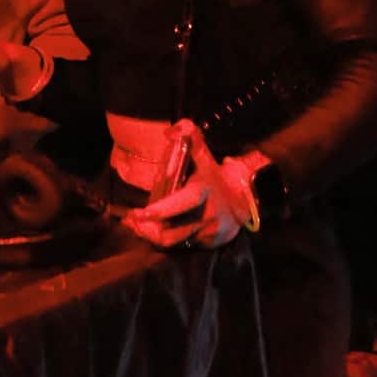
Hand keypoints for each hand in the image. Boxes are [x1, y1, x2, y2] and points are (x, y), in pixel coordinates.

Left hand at [122, 120, 251, 249]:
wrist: (245, 200)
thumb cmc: (216, 175)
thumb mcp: (205, 155)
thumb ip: (190, 136)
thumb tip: (173, 129)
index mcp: (202, 193)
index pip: (182, 203)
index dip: (161, 211)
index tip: (139, 213)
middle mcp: (205, 216)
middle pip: (172, 232)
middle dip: (148, 229)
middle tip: (132, 220)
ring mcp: (207, 233)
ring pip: (173, 242)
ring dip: (152, 236)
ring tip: (137, 225)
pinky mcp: (207, 244)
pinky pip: (180, 247)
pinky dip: (164, 241)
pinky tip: (151, 232)